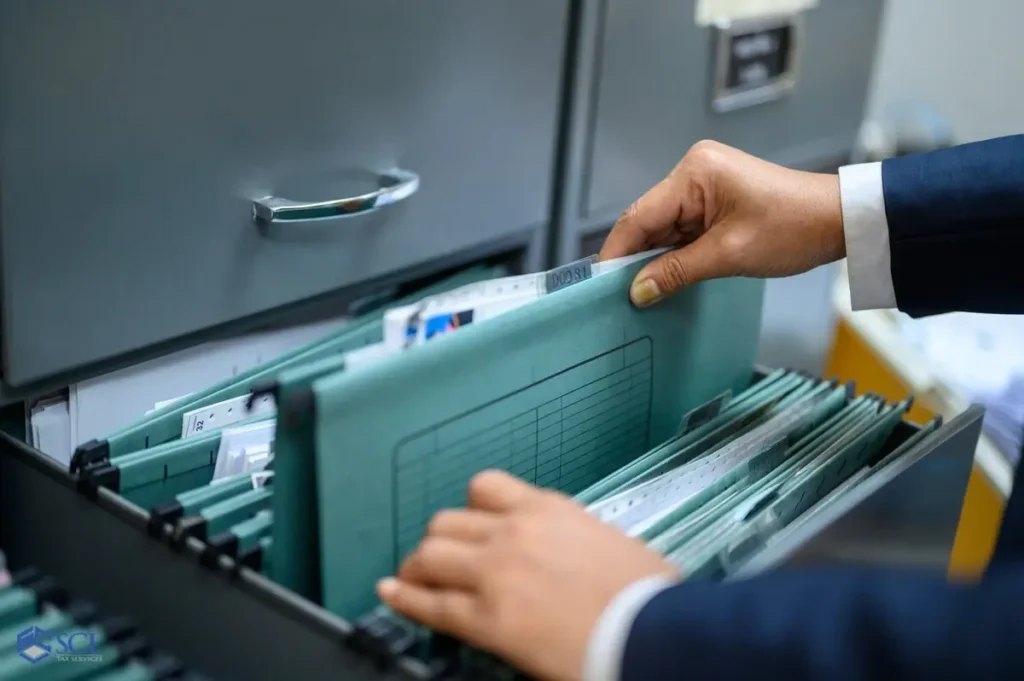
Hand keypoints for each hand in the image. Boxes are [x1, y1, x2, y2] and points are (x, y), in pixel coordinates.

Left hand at [377, 470, 679, 680]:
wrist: (652, 632)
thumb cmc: (644, 594)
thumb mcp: (604, 541)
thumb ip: (567, 536)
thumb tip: (557, 553)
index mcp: (546, 509)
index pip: (484, 488)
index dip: (470, 510)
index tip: (469, 526)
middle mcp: (514, 532)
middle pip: (447, 522)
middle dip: (439, 542)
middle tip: (439, 560)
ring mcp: (495, 574)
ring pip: (430, 555)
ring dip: (420, 566)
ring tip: (414, 578)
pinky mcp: (487, 619)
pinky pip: (430, 603)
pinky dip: (404, 597)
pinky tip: (390, 592)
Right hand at [599, 140, 844, 306]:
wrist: (839, 220)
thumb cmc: (793, 228)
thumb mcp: (729, 255)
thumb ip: (676, 272)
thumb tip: (637, 292)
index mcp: (694, 173)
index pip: (638, 217)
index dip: (617, 253)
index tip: (601, 285)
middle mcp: (693, 171)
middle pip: (648, 222)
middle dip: (639, 259)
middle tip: (623, 297)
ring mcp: (704, 184)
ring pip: (664, 228)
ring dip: (659, 258)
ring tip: (648, 292)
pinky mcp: (715, 198)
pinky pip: (683, 228)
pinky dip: (678, 253)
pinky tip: (671, 277)